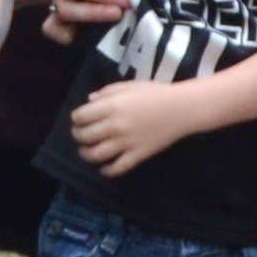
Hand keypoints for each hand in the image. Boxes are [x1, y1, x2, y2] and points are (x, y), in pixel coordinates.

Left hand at [66, 76, 198, 176]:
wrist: (181, 108)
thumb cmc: (155, 93)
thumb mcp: (128, 86)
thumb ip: (107, 92)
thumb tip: (89, 100)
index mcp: (112, 106)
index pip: (81, 116)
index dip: (75, 119)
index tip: (78, 120)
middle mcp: (115, 125)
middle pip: (85, 136)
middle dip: (77, 136)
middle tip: (79, 134)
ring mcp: (126, 142)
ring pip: (96, 154)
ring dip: (86, 154)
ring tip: (85, 151)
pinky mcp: (138, 155)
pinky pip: (118, 168)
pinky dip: (107, 171)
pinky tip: (103, 169)